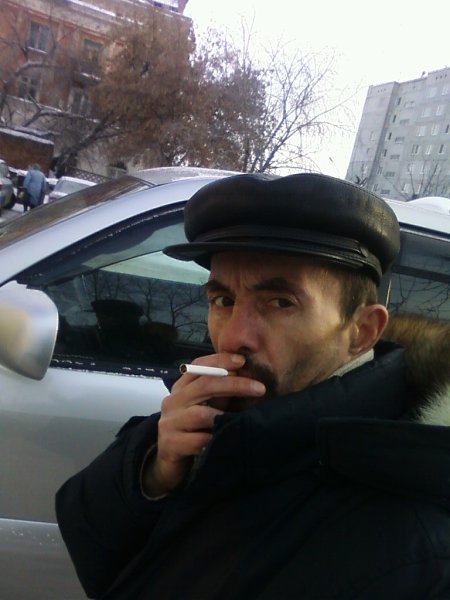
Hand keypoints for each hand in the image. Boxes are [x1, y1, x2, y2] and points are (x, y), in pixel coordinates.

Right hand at [142, 353, 265, 495]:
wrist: (169, 462)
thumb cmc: (193, 430)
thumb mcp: (206, 407)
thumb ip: (220, 393)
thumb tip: (246, 375)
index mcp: (181, 388)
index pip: (198, 366)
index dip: (220, 360)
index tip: (242, 360)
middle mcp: (172, 401)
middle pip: (204, 385)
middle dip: (235, 384)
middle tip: (259, 388)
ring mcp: (169, 423)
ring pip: (202, 414)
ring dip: (226, 416)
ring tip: (245, 419)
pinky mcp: (170, 444)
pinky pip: (198, 440)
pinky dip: (215, 440)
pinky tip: (228, 441)